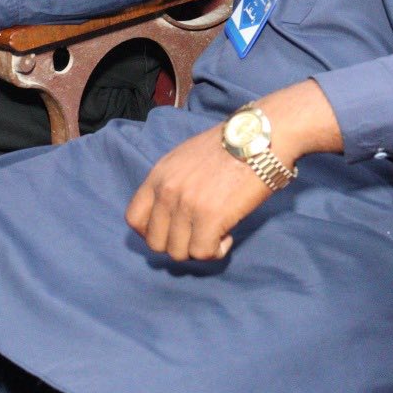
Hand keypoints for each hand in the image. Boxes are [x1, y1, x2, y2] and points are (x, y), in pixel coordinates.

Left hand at [126, 79, 339, 261]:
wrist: (259, 138)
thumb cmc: (228, 148)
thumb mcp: (184, 160)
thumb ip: (171, 184)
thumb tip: (170, 215)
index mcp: (158, 176)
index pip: (133, 218)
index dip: (152, 232)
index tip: (173, 232)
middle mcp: (167, 191)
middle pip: (155, 243)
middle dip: (178, 245)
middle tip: (199, 234)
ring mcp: (186, 205)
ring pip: (179, 253)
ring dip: (199, 249)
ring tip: (216, 233)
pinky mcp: (210, 217)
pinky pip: (203, 253)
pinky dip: (216, 251)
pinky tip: (227, 236)